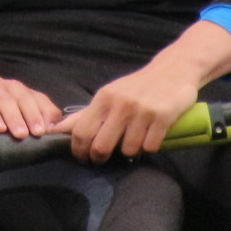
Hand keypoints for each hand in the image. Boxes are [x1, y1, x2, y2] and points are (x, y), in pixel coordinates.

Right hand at [0, 65, 65, 140]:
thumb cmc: (0, 93)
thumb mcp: (20, 95)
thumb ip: (40, 108)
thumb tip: (57, 127)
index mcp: (15, 89)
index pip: (29, 98)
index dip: (37, 113)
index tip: (44, 131)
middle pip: (9, 101)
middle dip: (17, 116)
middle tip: (24, 134)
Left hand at [58, 23, 230, 161]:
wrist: (173, 70)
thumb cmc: (136, 87)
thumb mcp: (109, 94)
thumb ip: (86, 113)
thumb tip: (57, 129)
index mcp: (104, 98)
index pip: (81, 131)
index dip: (79, 150)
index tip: (82, 158)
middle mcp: (121, 104)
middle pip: (101, 146)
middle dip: (100, 158)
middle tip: (103, 159)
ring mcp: (142, 111)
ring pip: (128, 150)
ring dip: (130, 151)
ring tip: (134, 141)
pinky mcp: (162, 117)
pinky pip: (150, 147)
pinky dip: (149, 147)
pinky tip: (151, 136)